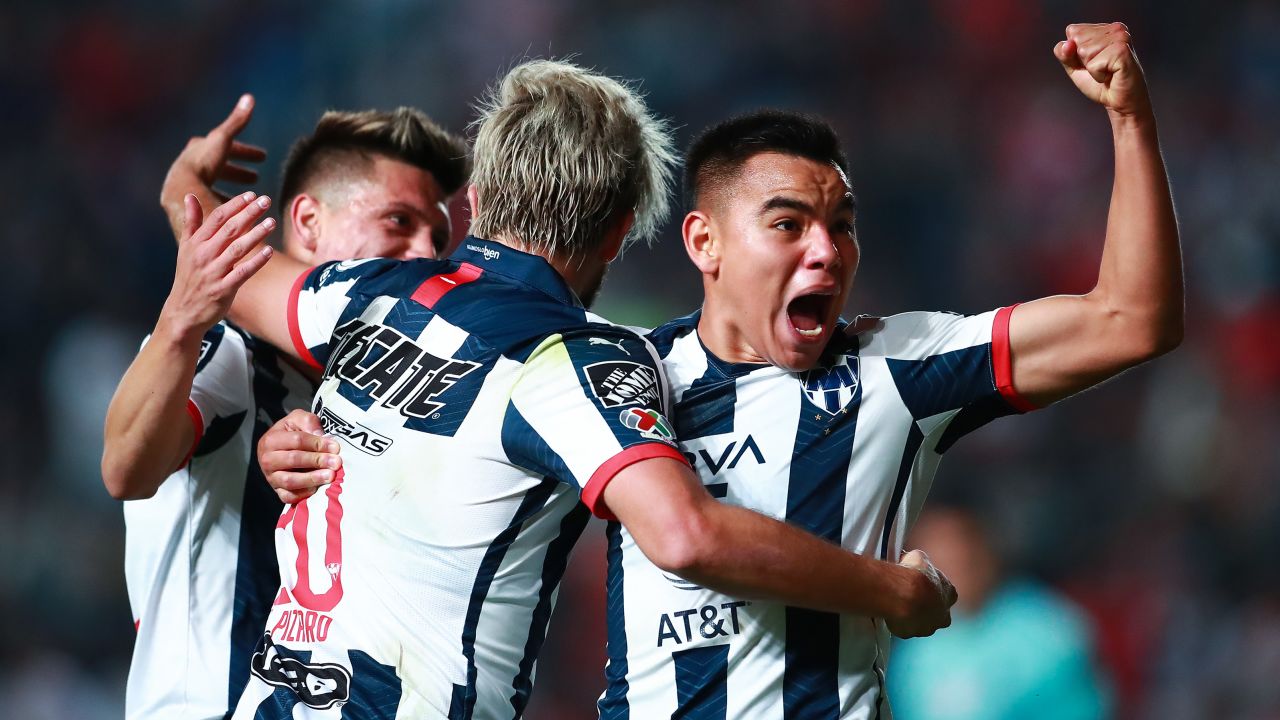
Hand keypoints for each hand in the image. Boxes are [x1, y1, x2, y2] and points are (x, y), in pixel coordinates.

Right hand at [157, 192, 275, 343]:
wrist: (182, 312)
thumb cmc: (188, 277)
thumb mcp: (186, 249)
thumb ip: (191, 223)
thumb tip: (189, 196)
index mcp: (196, 243)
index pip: (217, 218)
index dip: (235, 205)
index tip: (251, 194)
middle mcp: (204, 255)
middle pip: (229, 229)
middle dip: (248, 213)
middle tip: (265, 201)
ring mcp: (213, 272)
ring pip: (237, 249)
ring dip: (256, 234)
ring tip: (272, 222)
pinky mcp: (223, 289)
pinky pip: (242, 272)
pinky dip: (256, 262)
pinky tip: (270, 251)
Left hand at [160, 94, 267, 229]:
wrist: (184, 189)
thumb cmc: (204, 163)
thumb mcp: (223, 138)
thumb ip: (237, 121)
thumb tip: (249, 97)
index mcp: (201, 148)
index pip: (227, 145)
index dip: (246, 151)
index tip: (263, 157)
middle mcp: (193, 164)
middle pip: (220, 166)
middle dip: (238, 171)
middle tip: (255, 177)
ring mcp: (191, 184)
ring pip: (214, 186)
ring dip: (231, 189)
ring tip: (249, 198)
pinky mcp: (191, 201)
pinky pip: (211, 202)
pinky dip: (225, 204)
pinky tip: (236, 213)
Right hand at [258, 409, 340, 503]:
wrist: (281, 448)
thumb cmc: (291, 432)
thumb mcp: (298, 419)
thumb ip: (308, 422)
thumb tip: (321, 435)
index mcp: (271, 439)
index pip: (297, 441)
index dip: (317, 444)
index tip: (335, 447)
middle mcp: (268, 459)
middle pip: (294, 460)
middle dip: (317, 461)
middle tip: (336, 462)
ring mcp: (271, 477)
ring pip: (290, 480)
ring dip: (312, 478)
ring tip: (330, 476)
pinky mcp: (277, 491)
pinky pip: (288, 496)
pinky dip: (303, 494)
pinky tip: (317, 489)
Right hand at [886, 549, 957, 638]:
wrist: (901, 593)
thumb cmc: (914, 575)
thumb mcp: (919, 558)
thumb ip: (922, 563)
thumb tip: (916, 560)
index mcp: (950, 594)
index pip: (947, 593)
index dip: (934, 589)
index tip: (923, 584)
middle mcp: (943, 614)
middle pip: (938, 613)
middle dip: (928, 607)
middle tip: (912, 597)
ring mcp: (928, 627)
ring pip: (922, 623)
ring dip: (913, 616)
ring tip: (899, 604)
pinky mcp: (911, 634)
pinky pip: (905, 628)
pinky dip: (899, 622)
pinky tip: (892, 612)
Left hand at [1055, 22, 1151, 119]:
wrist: (1120, 102)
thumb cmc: (1100, 83)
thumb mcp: (1075, 67)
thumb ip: (1064, 53)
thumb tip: (1067, 44)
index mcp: (1104, 28)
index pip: (1072, 31)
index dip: (1074, 52)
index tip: (1092, 62)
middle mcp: (1115, 28)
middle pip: (1076, 39)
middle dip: (1082, 60)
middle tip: (1101, 68)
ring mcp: (1121, 37)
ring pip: (1084, 51)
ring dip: (1091, 68)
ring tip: (1107, 72)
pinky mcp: (1122, 50)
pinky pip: (1093, 64)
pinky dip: (1097, 75)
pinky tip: (1111, 75)